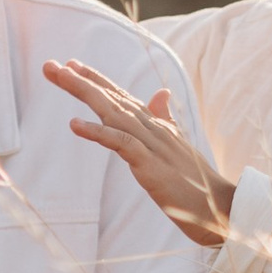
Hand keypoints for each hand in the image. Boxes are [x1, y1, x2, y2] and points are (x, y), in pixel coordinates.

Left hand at [43, 61, 235, 247]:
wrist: (222, 207)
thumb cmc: (198, 183)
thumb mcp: (177, 146)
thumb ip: (166, 119)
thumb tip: (160, 94)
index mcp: (156, 125)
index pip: (121, 96)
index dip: (96, 79)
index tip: (71, 65)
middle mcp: (152, 127)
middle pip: (111, 97)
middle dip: (79, 80)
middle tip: (50, 66)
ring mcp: (151, 144)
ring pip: (113, 111)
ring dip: (84, 92)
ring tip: (59, 76)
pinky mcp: (150, 165)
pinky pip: (120, 143)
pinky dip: (97, 131)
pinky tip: (74, 124)